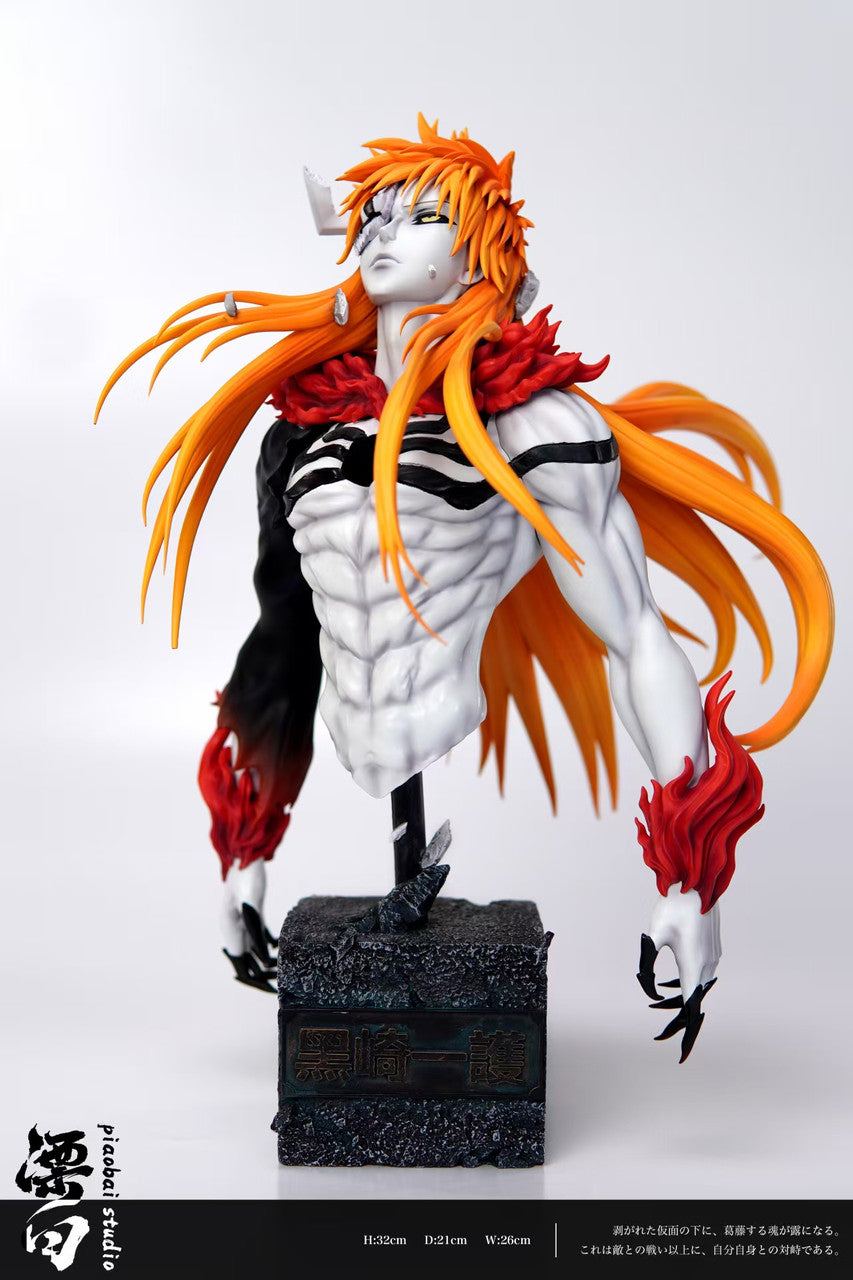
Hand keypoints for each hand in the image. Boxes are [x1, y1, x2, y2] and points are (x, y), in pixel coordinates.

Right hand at [221, 861, 276, 992]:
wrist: (245, 852)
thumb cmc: (247, 873)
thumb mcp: (251, 898)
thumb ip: (254, 924)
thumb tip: (263, 952)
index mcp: (231, 929)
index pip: (241, 966)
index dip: (255, 981)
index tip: (271, 989)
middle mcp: (234, 929)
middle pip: (247, 963)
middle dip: (263, 977)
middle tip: (282, 984)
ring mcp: (242, 921)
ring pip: (253, 951)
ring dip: (267, 963)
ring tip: (285, 968)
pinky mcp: (252, 912)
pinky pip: (258, 936)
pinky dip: (267, 945)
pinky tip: (279, 947)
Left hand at [636, 885, 720, 1061]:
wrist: (697, 885)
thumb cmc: (674, 908)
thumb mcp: (653, 934)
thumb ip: (647, 961)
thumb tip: (648, 987)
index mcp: (693, 965)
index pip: (691, 1007)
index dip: (684, 1032)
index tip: (681, 1053)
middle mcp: (707, 965)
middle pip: (694, 1000)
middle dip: (678, 1015)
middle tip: (663, 1030)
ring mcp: (713, 957)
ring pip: (698, 987)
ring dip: (682, 998)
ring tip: (662, 1001)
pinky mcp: (714, 950)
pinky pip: (701, 976)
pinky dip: (688, 984)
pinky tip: (672, 983)